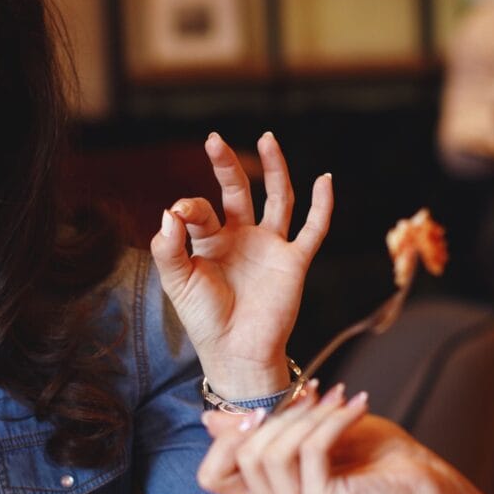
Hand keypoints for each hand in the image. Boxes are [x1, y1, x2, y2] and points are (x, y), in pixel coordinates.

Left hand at [150, 131, 332, 399]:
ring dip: (274, 169)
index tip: (180, 214)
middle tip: (214, 140)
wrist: (236, 353)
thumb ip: (168, 248)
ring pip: (277, 199)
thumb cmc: (205, 320)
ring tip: (267, 139)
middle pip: (238, 191)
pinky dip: (322, 205)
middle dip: (226, 166)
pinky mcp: (294, 262)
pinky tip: (325, 180)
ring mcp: (270, 247)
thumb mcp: (178, 282)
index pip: (200, 210)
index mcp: (210, 241)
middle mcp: (241, 237)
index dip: (190, 207)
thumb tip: (170, 211)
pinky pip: (313, 229)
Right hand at [196, 386, 459, 493]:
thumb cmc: (374, 458)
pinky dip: (332, 420)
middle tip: (316, 393)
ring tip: (339, 399)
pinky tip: (356, 406)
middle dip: (279, 415)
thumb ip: (265, 431)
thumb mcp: (311, 436)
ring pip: (272, 453)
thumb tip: (209, 419)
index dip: (224, 439)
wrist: (428, 485)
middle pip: (243, 455)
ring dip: (307, 416)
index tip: (262, 409)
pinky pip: (309, 451)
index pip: (211, 477)